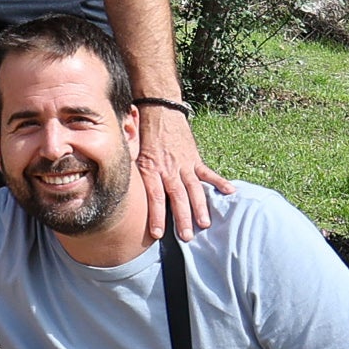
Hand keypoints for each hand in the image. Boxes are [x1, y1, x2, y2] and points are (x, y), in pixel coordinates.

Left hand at [134, 101, 232, 238]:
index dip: (156, 216)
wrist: (158, 111)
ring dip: (200, 208)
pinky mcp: (194, 158)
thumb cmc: (141, 134)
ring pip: (194, 189)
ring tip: (205, 224)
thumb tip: (118, 189)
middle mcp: (168, 169)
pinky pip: (208, 172)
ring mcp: (183, 164)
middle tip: (187, 237)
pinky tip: (230, 192)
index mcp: (151, 169)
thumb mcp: (132, 153)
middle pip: (177, 198)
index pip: (155, 197)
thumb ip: (131, 172)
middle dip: (182, 219)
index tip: (157, 234)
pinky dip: (219, 182)